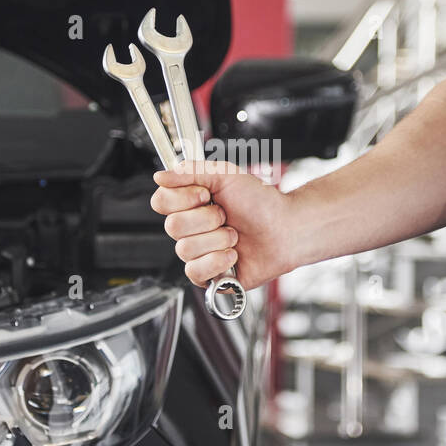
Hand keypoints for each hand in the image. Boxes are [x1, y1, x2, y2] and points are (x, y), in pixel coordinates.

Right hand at [150, 159, 292, 290]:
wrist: (286, 230)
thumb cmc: (261, 203)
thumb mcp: (225, 175)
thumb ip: (191, 171)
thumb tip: (160, 176)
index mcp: (190, 204)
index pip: (161, 202)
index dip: (183, 198)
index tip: (206, 194)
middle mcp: (191, 229)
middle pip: (172, 227)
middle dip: (207, 219)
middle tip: (226, 216)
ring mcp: (198, 253)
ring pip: (185, 249)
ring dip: (218, 240)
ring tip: (235, 236)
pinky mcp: (209, 275)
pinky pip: (195, 272)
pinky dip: (217, 261)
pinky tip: (233, 255)